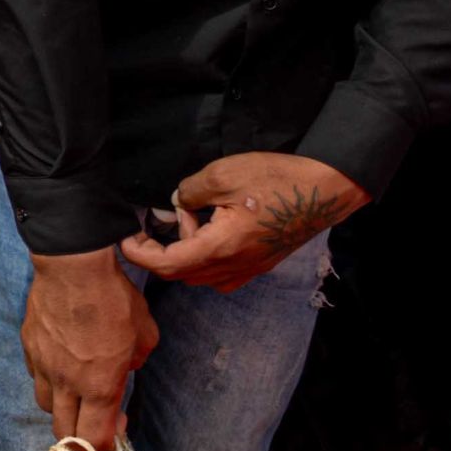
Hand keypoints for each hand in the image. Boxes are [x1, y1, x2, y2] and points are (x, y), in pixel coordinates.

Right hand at [21, 249, 158, 450]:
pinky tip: (61, 361)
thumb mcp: (145, 335)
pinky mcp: (29, 346)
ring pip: (45, 405)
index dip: (105, 443)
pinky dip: (49, 378)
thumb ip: (135, 362)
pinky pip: (36, 375)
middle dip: (80, 437)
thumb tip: (125, 367)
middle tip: (95, 419)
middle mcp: (66, 384)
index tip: (118, 427)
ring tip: (75, 391)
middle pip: (63, 432)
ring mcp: (43, 366)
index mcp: (99, 386)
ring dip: (62, 407)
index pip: (92, 439)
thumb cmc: (115, 300)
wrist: (73, 267)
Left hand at [124, 152, 366, 292]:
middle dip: (163, 248)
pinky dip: (206, 256)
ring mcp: (250, 269)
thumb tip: (176, 204)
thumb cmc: (276, 180)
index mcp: (221, 248)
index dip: (139, 254)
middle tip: (171, 213)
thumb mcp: (222, 175)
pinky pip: (221, 273)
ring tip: (198, 214)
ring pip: (201, 274)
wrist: (325, 190)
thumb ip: (189, 192)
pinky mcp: (260, 264)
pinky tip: (214, 228)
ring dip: (187, 250)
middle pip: (181, 273)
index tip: (124, 239)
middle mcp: (234, 267)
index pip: (166, 265)